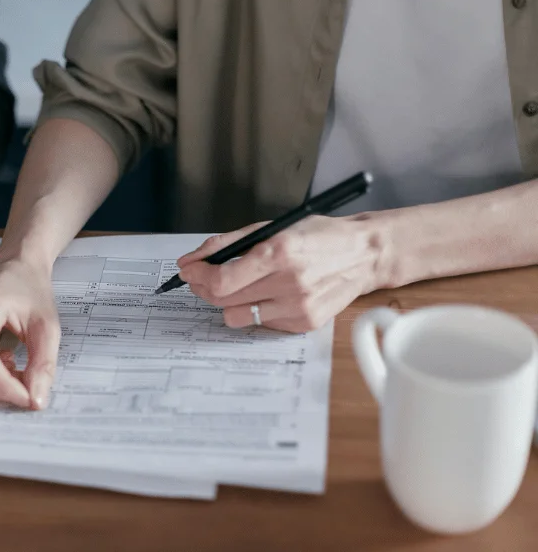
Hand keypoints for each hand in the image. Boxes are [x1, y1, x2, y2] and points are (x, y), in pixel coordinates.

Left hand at [176, 214, 387, 331]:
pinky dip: (255, 309)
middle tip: (202, 278)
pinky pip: (261, 323)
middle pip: (223, 300)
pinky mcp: (304, 323)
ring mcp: (298, 307)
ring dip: (228, 302)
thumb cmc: (317, 236)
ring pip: (237, 317)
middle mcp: (289, 283)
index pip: (221, 280)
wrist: (364, 254)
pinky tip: (268, 294)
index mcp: (279, 253)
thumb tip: (191, 260)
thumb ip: (227, 243)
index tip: (188, 271)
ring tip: (238, 287)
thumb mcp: (271, 228)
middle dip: (204, 288)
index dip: (197, 277)